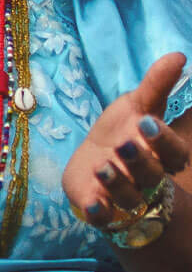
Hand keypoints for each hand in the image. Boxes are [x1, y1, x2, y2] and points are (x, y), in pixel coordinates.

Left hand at [65, 53, 187, 234]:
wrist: (93, 165)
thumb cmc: (122, 132)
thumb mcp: (136, 106)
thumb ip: (156, 86)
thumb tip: (179, 55)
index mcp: (160, 154)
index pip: (173, 152)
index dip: (163, 140)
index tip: (146, 122)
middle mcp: (146, 177)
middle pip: (152, 174)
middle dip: (141, 161)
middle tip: (125, 144)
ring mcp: (123, 195)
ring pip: (128, 195)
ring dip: (117, 182)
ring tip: (103, 166)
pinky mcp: (100, 208)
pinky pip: (103, 216)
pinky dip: (99, 211)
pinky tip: (93, 204)